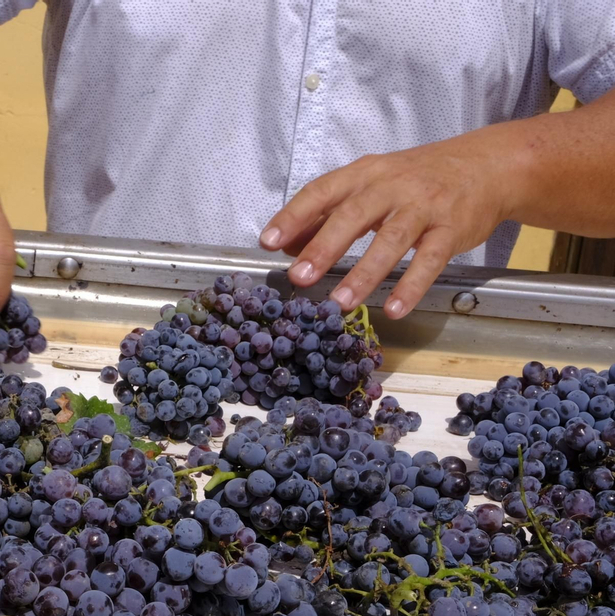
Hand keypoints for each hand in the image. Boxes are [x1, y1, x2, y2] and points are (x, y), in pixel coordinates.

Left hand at [259, 127, 522, 317]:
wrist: (488, 165)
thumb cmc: (419, 178)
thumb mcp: (371, 186)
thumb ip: (329, 213)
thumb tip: (286, 244)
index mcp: (365, 174)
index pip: (322, 191)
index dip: (294, 216)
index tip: (268, 241)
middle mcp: (392, 186)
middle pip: (353, 215)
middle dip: (323, 247)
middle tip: (299, 277)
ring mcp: (424, 206)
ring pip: (390, 239)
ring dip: (363, 273)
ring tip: (340, 302)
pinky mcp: (451, 228)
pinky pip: (430, 260)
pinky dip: (411, 285)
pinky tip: (394, 308)